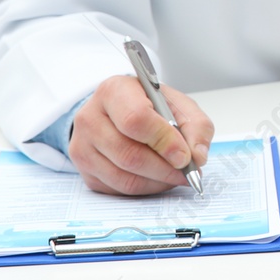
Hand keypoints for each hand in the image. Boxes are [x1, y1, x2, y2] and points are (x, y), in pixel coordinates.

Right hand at [69, 74, 213, 195]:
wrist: (118, 111)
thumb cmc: (149, 105)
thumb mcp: (177, 104)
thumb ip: (195, 126)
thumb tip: (197, 157)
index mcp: (114, 91)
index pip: (135, 119)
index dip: (163, 140)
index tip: (184, 155)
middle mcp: (90, 118)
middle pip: (128, 154)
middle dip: (164, 168)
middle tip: (187, 172)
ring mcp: (82, 146)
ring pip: (123, 177)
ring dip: (157, 182)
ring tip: (176, 175)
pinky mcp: (84, 170)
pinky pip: (117, 189)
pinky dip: (144, 188)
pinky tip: (158, 178)